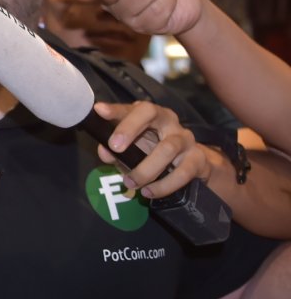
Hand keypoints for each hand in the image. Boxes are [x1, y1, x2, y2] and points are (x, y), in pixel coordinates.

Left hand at [93, 101, 209, 199]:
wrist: (191, 166)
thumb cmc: (153, 152)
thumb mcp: (131, 150)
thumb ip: (115, 150)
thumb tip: (105, 153)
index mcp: (150, 115)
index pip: (132, 106)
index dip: (117, 110)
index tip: (100, 111)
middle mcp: (169, 121)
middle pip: (151, 113)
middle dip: (130, 129)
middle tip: (114, 148)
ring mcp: (185, 139)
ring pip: (167, 148)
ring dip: (146, 169)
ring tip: (130, 182)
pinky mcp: (197, 159)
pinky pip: (182, 172)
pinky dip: (164, 185)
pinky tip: (149, 192)